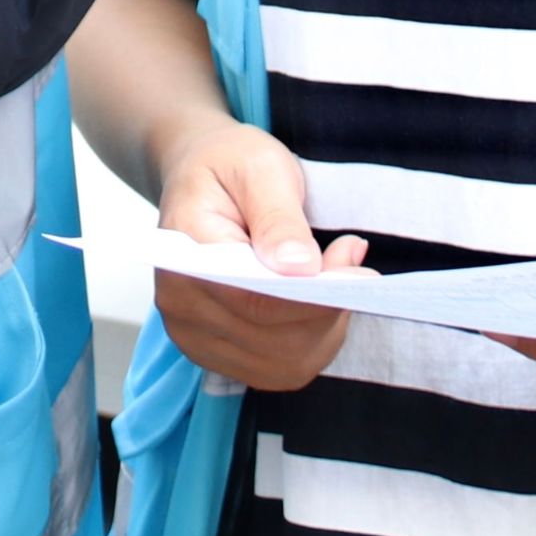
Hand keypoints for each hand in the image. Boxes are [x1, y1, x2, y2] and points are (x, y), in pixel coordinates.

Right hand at [152, 117, 369, 391]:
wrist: (200, 178)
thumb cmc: (230, 165)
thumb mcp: (259, 167)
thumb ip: (278, 217)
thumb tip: (299, 267)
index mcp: (181, 254)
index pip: (252, 299)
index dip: (312, 295)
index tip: (356, 271)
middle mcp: (179, 306)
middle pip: (273, 338)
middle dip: (326, 306)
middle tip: (350, 256)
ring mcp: (195, 336)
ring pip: (285, 362)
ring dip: (325, 326)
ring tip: (335, 273)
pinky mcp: (218, 353)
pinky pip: (281, 370)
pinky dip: (314, 341)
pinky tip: (318, 301)